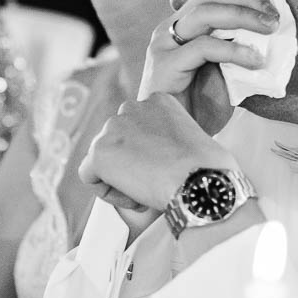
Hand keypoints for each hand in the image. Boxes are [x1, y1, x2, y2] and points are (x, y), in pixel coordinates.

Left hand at [77, 94, 236, 229]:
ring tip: (147, 192)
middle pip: (117, 142)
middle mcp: (132, 107)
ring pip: (103, 159)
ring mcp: (112, 128)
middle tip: (154, 184)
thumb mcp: (191, 138)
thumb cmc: (208, 170)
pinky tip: (133, 197)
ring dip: (121, 179)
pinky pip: (89, 176)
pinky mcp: (99, 152)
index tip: (161, 169)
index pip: (135, 127)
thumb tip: (156, 156)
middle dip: (131, 166)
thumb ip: (166, 138)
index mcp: (157, 100)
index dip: (147, 154)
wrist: (202, 183)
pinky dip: (107, 192)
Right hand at [141, 0, 277, 134]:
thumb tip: (270, 27)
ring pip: (206, 12)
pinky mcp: (165, 65)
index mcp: (183, 24)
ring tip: (270, 29)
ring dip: (244, 16)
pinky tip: (253, 60)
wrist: (174, 138)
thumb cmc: (199, 107)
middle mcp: (170, 29)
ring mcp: (165, 45)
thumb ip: (236, 44)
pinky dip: (233, 50)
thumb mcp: (224, 68)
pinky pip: (204, 47)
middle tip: (273, 14)